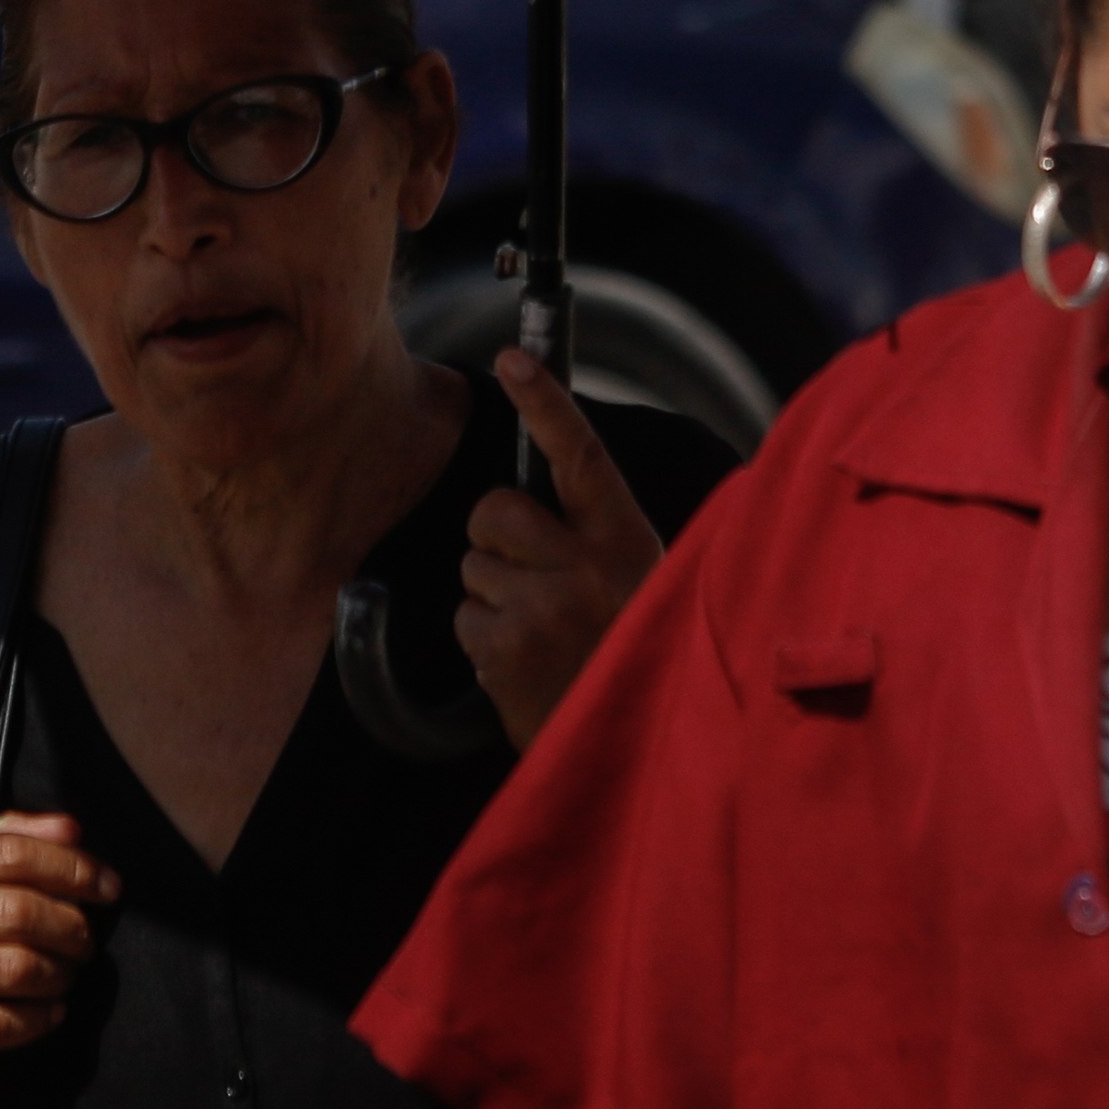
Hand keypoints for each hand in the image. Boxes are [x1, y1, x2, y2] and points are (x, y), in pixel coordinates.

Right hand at [0, 809, 116, 1108]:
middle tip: (86, 940)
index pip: (6, 852)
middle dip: (71, 926)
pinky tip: (48, 1013)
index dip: (70, 867)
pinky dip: (36, 1020)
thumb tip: (71, 830)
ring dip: (59, 975)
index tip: (107, 886)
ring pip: (12, 968)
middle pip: (16, 912)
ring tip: (67, 975)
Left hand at [461, 351, 665, 749]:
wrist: (640, 748)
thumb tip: (541, 500)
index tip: (511, 360)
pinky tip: (524, 663)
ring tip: (539, 632)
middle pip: (494, 509)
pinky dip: (485, 641)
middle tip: (530, 577)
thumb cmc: (636, 654)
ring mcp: (543, 607)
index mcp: (626, 539)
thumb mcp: (642, 582)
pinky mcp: (506, 650)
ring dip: (493, 595)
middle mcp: (585, 565)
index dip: (544, 402)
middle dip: (496, 538)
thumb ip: (596, 537)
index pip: (580, 454)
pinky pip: (466, 620)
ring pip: (473, 566)